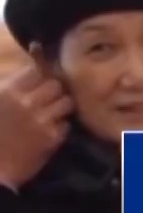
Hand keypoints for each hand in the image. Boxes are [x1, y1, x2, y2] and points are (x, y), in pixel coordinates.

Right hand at [0, 66, 71, 190]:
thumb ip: (4, 88)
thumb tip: (17, 77)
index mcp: (8, 93)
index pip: (34, 72)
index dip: (36, 76)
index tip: (34, 82)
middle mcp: (28, 104)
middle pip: (54, 85)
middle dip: (52, 90)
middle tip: (47, 98)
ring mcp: (42, 122)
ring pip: (66, 102)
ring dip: (60, 106)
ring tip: (53, 112)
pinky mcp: (50, 140)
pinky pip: (65, 125)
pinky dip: (60, 126)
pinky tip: (52, 130)